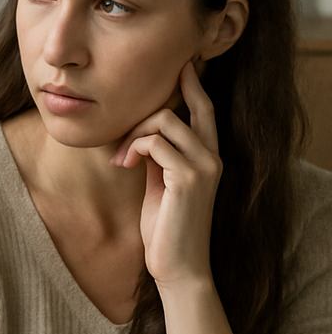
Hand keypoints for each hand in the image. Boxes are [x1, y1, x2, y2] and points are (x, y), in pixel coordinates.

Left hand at [111, 61, 221, 291]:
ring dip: (133, 135)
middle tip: (122, 141)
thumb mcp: (161, 185)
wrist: (177, 268)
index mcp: (209, 156)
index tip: (180, 65)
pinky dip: (133, 148)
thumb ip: (159, 158)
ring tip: (121, 159)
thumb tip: (144, 136)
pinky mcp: (189, 178)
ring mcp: (204, 166)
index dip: (192, 84)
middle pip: (182, 107)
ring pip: (164, 120)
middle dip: (145, 114)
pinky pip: (155, 142)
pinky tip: (124, 164)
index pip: (205, 109)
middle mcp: (213, 156)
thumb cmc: (166, 230)